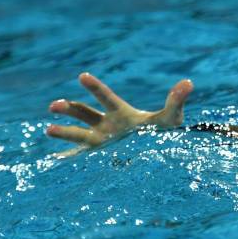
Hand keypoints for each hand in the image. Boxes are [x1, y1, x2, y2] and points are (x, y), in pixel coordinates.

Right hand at [46, 72, 192, 157]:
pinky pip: (80, 159)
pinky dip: (67, 160)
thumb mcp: (171, 118)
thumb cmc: (164, 134)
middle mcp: (107, 125)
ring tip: (48, 130)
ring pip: (79, 135)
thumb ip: (176, 100)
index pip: (106, 97)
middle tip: (54, 105)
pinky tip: (52, 162)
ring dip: (64, 132)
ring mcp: (102, 142)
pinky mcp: (100, 158)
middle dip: (70, 108)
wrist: (160, 156)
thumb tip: (189, 82)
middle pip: (85, 113)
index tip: (82, 76)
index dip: (95, 87)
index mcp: (121, 113)